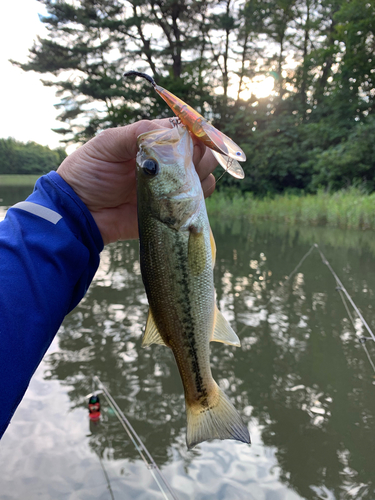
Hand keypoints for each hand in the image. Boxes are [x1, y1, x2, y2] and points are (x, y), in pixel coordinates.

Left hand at [57, 119, 216, 244]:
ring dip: (201, 175)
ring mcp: (171, 187)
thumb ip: (136, 132)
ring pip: (204, 176)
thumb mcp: (107, 145)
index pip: (185, 132)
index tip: (192, 141)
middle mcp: (167, 163)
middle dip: (200, 155)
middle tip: (183, 164)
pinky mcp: (172, 210)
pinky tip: (182, 198)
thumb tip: (171, 128)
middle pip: (201, 153)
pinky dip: (198, 198)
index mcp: (152, 143)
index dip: (194, 133)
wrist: (81, 213)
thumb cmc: (88, 174)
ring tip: (179, 182)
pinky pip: (198, 202)